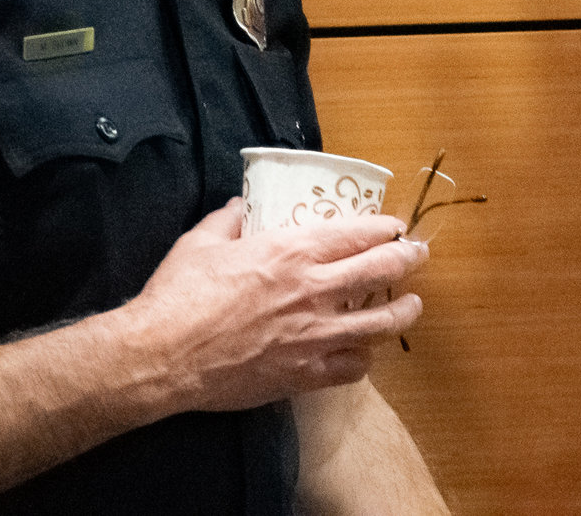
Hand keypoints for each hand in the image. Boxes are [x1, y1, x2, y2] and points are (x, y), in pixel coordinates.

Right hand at [122, 197, 427, 414]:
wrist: (162, 356)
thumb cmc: (179, 295)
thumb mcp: (203, 241)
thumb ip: (229, 219)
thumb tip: (239, 206)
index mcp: (292, 251)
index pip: (359, 233)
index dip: (385, 228)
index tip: (395, 227)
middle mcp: (313, 290)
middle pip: (382, 271)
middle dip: (408, 260)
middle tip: (418, 255)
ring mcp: (314, 335)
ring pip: (381, 323)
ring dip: (402, 311)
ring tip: (411, 306)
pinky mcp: (304, 374)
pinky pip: (353, 367)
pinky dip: (363, 358)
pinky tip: (362, 352)